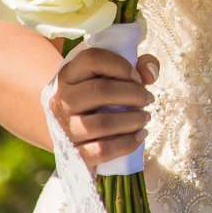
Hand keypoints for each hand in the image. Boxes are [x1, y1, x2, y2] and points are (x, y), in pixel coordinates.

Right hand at [47, 47, 162, 168]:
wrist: (71, 133)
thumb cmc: (100, 98)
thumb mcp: (113, 76)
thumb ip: (140, 65)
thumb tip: (150, 74)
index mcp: (69, 75)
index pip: (92, 59)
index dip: (121, 66)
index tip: (138, 77)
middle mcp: (61, 100)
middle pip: (100, 90)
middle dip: (133, 94)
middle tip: (148, 99)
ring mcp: (65, 128)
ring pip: (102, 123)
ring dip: (132, 119)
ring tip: (145, 117)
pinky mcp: (74, 154)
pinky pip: (102, 150)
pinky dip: (128, 143)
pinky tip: (140, 136)